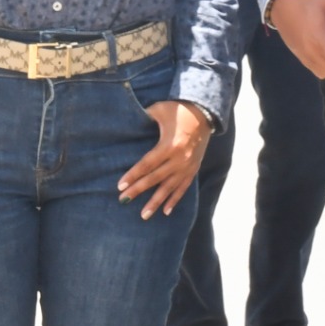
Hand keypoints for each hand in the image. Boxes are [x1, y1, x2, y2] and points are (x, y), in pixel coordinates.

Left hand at [119, 100, 212, 218]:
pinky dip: (174, 200)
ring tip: (144, 215)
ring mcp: (187, 166)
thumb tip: (126, 121)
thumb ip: (144, 118)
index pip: (147, 164)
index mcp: (170, 145)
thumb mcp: (159, 110)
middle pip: (155, 178)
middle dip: (139, 190)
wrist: (204, 114)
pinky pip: (182, 188)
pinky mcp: (193, 170)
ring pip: (169, 188)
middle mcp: (179, 159)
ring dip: (156, 202)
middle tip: (124, 200)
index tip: (120, 186)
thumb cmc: (178, 111)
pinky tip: (165, 212)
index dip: (133, 175)